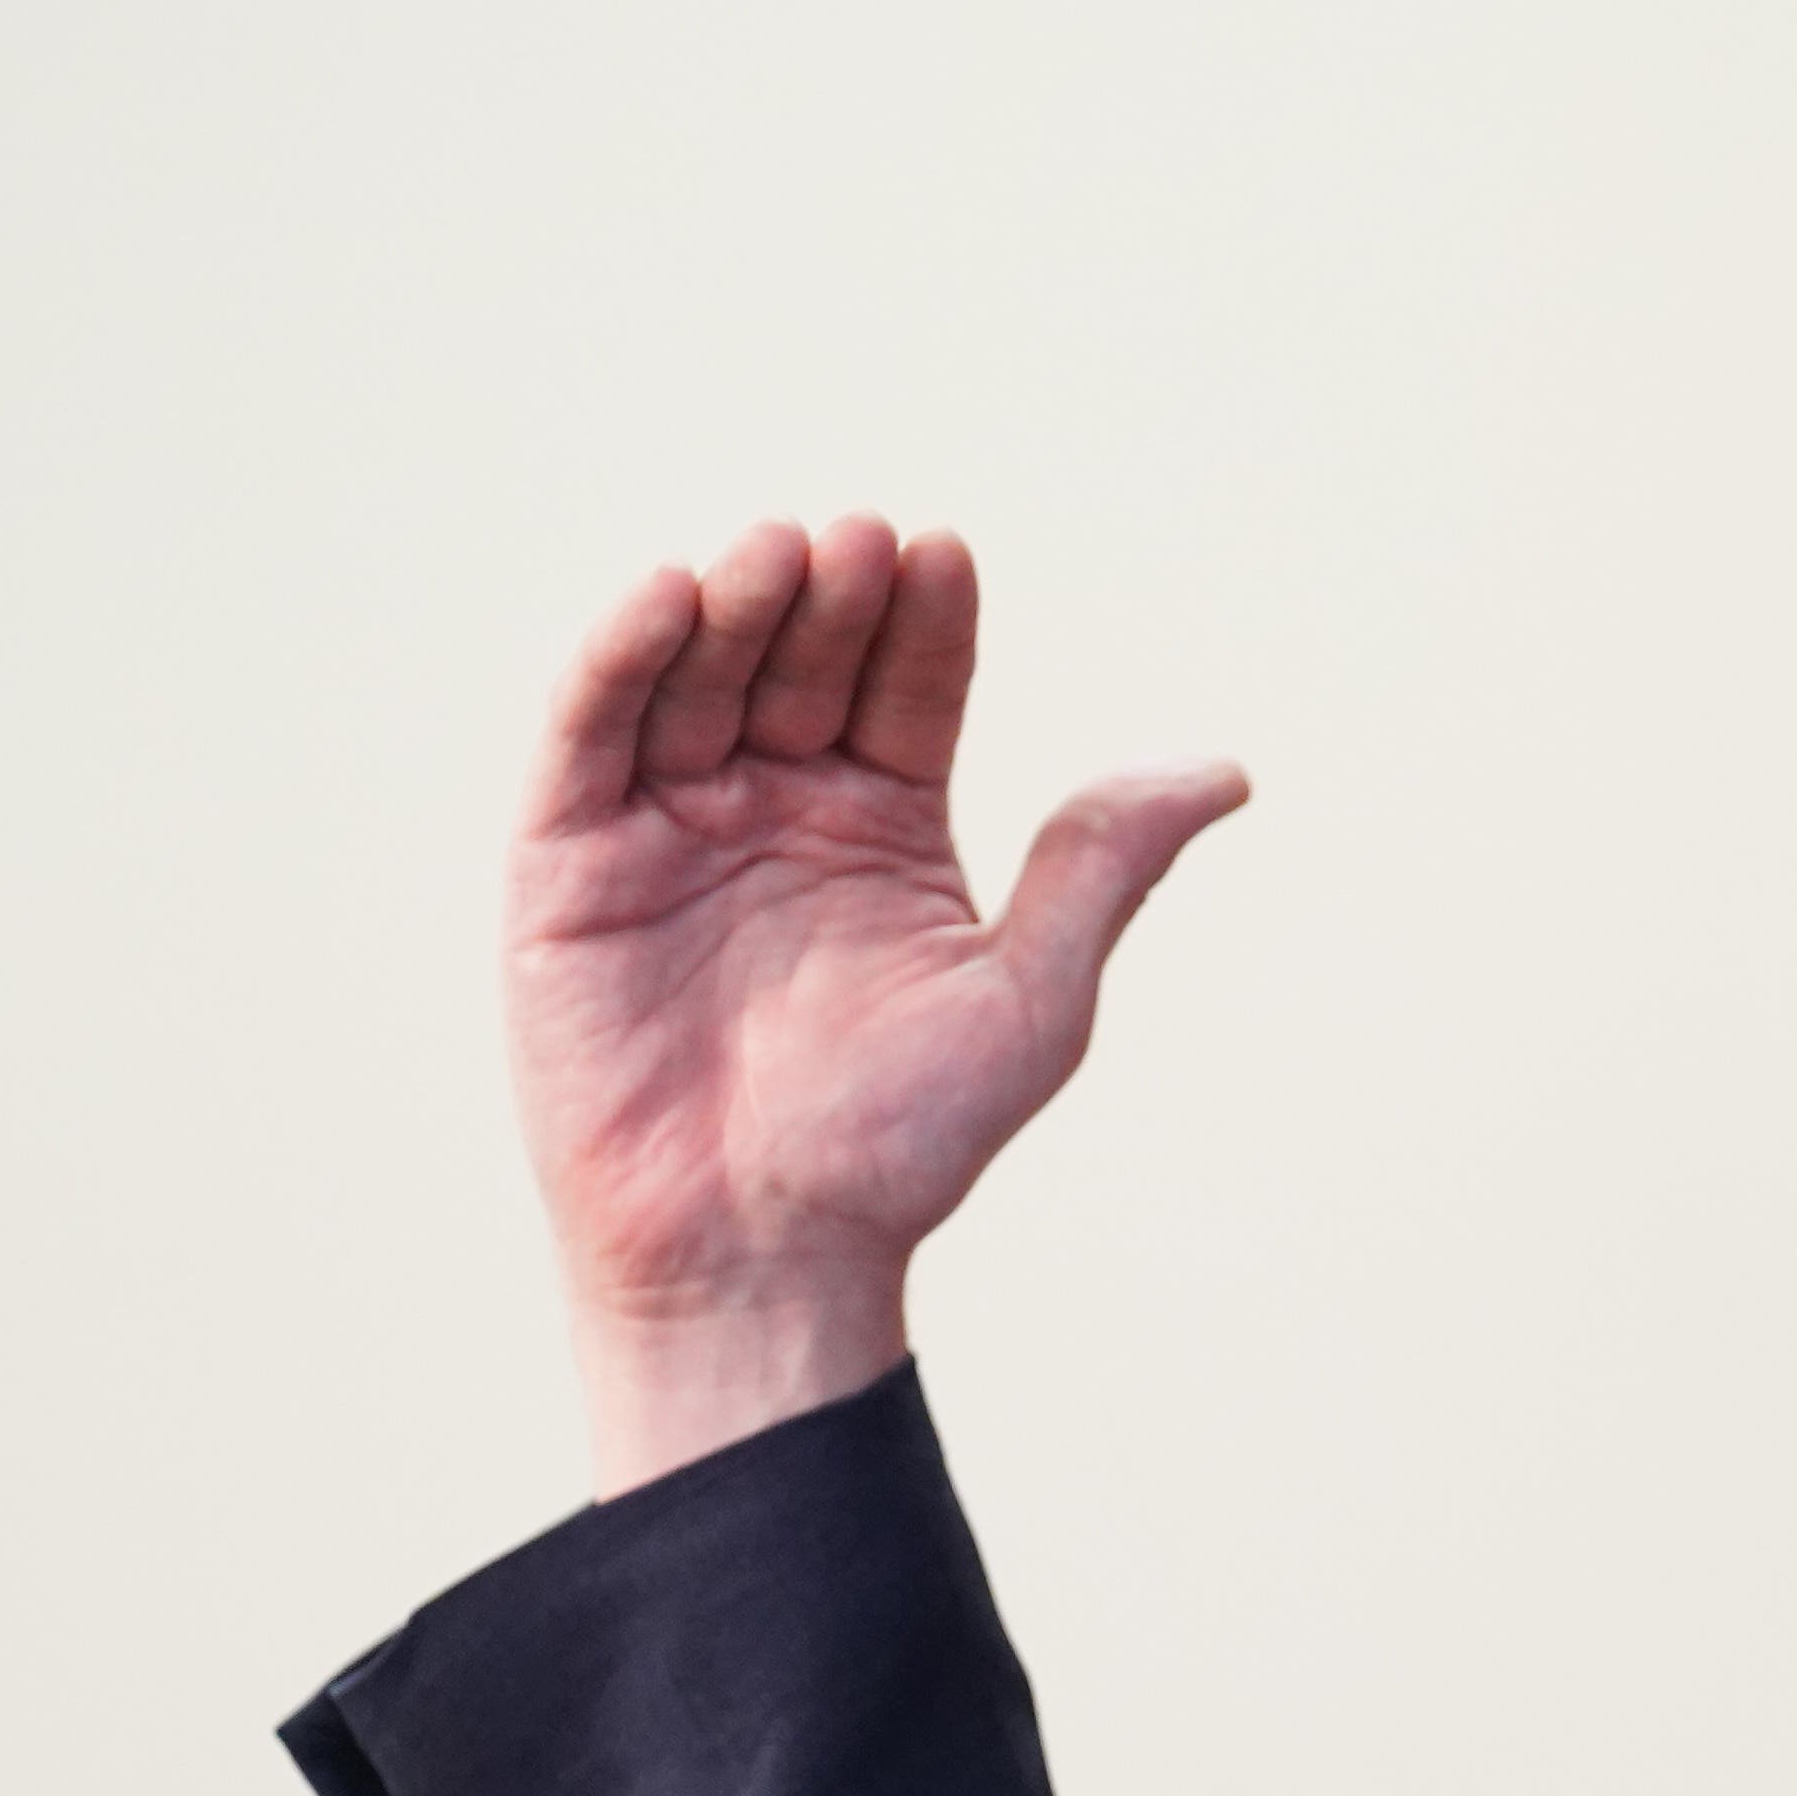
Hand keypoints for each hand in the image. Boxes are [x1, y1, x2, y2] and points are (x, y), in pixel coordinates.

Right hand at [506, 515, 1245, 1492]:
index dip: (923, 622)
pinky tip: (670, 597)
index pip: (908, 690)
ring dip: (733, 605)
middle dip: (830, 598)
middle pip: (802, 664)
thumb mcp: (1030, 997)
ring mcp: (669, 830)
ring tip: (780, 552)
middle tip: (861, 541)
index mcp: (884, 829)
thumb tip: (1228, 769)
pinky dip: (620, 660)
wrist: (762, 1254)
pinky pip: (590, 740)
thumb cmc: (900, 1146)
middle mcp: (777, 810)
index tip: (945, 555)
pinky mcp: (568, 866)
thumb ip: (1102, 866)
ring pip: (698, 680)